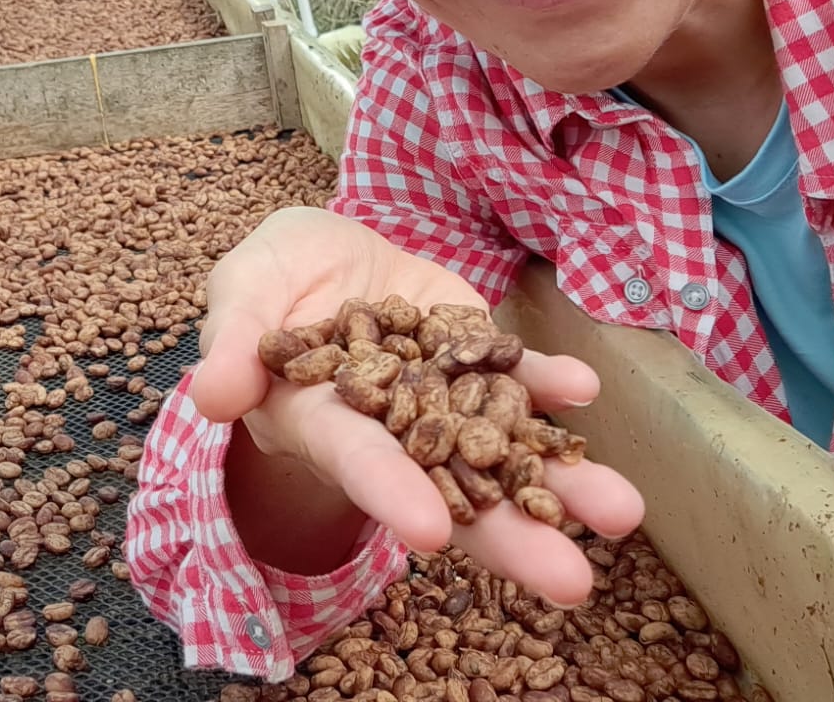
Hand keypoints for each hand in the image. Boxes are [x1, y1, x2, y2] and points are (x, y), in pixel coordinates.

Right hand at [192, 207, 643, 605]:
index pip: (359, 461)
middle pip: (451, 487)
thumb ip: (231, 340)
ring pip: (503, 449)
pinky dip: (547, 388)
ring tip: (623, 512)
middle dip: (511, 534)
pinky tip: (583, 391)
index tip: (431, 534)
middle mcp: (393, 427)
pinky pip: (515, 379)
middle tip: (574, 580)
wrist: (322, 254)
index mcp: (325, 422)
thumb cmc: (270, 283)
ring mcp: (441, 394)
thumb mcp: (241, 292)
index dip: (390, 493)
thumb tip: (210, 395)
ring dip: (561, 481)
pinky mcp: (474, 355)